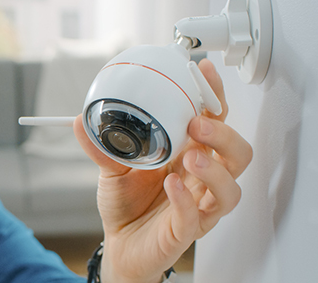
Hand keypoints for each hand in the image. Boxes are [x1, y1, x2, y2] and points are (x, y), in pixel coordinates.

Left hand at [72, 59, 252, 281]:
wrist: (119, 245)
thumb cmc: (127, 204)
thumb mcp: (111, 168)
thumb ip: (101, 144)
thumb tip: (81, 120)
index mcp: (190, 155)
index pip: (215, 122)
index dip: (215, 97)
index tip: (204, 73)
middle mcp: (202, 179)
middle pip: (237, 153)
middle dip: (223, 135)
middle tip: (197, 124)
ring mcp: (200, 206)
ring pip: (230, 189)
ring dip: (215, 170)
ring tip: (191, 157)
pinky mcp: (187, 231)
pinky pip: (196, 217)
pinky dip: (186, 200)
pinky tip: (172, 186)